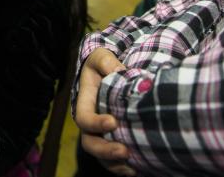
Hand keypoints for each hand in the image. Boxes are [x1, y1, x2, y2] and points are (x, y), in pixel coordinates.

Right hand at [76, 48, 133, 175]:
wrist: (109, 73)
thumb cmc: (103, 65)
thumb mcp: (101, 57)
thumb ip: (106, 62)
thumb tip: (120, 71)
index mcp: (85, 104)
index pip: (85, 118)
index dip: (96, 123)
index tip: (113, 122)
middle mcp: (90, 124)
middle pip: (90, 143)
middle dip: (106, 150)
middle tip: (124, 151)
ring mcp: (100, 134)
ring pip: (102, 156)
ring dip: (115, 163)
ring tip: (133, 164)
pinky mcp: (113, 140)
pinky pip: (113, 160)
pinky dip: (123, 167)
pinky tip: (138, 168)